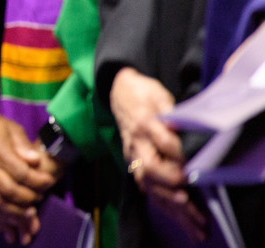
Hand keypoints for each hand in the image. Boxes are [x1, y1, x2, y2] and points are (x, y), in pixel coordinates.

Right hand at [0, 101, 57, 245]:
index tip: (49, 182)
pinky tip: (9, 223)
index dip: (38, 181)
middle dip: (29, 198)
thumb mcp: (12, 128)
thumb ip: (23, 145)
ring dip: (15, 212)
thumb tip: (35, 160)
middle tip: (41, 196)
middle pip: (10, 190)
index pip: (21, 172)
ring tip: (30, 213)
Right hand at [110, 68, 204, 239]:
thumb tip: (188, 128)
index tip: (197, 166)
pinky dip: (165, 206)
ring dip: (172, 205)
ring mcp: (134, 156)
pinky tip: (180, 218)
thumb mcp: (158, 95)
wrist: (119, 93)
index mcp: (143, 122)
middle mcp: (136, 143)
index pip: (163, 142)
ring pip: (150, 185)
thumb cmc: (143, 93)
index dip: (180, 155)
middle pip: (151, 169)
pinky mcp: (135, 165)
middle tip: (188, 198)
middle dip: (170, 186)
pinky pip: (148, 188)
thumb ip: (172, 112)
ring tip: (194, 222)